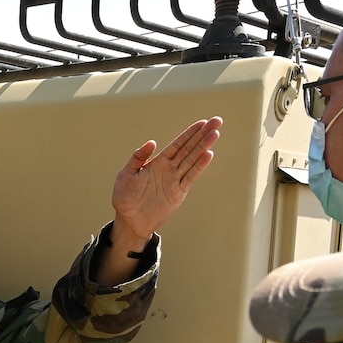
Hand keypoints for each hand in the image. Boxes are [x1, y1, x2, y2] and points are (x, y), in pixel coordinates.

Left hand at [109, 116, 223, 247]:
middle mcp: (169, 169)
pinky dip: (199, 166)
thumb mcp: (126, 174)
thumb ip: (138, 158)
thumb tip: (152, 142)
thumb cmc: (125, 198)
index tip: (203, 123)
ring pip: (193, 160)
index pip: (177, 144)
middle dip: (203, 135)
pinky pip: (190, 177)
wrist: (129, 221)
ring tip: (215, 134)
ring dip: (204, 147)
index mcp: (157, 162)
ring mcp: (175, 180)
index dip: (190, 133)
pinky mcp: (178, 193)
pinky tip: (208, 154)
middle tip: (217, 121)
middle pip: (189, 148)